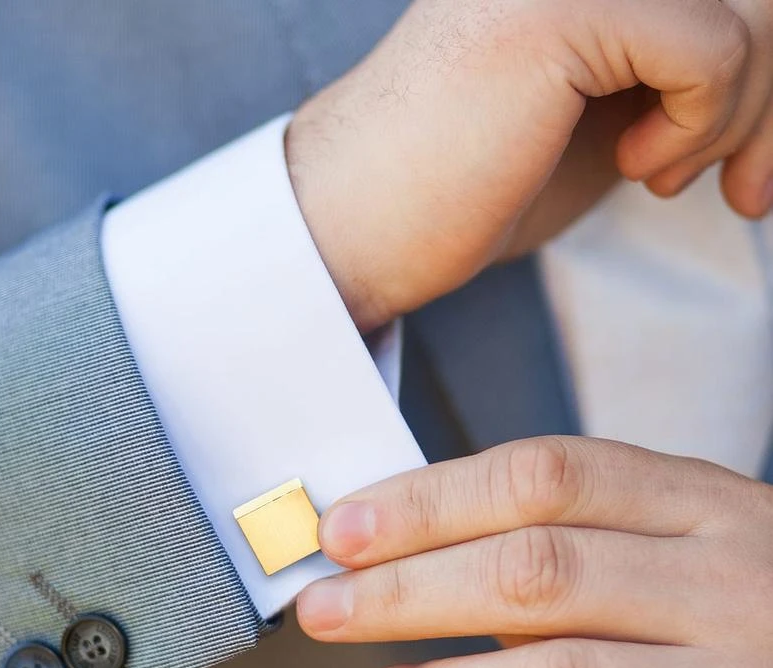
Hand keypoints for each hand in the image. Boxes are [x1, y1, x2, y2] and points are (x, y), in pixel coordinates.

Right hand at [286, 0, 772, 331]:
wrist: (359, 224)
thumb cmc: (467, 183)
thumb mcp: (604, 113)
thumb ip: (673, 68)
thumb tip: (770, 73)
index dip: (765, 71)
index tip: (751, 163)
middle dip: (769, 102)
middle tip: (748, 190)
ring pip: (752, 12)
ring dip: (737, 119)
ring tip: (662, 175)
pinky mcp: (559, 8)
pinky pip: (711, 52)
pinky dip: (697, 129)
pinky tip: (635, 166)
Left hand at [297, 437, 772, 667]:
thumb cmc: (723, 650)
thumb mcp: (674, 562)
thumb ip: (563, 548)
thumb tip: (395, 548)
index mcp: (716, 510)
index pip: (548, 476)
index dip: (428, 500)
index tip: (347, 531)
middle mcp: (744, 592)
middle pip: (536, 570)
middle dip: (404, 591)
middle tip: (327, 610)